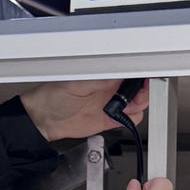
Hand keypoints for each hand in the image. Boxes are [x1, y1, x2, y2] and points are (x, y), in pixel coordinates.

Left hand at [20, 79, 148, 142]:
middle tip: (137, 95)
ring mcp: (111, 103)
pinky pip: (130, 118)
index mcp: (103, 73)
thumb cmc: (53, 95)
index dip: (140, 73)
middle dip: (143, 90)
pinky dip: (132, 118)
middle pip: (139, 86)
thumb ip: (99, 79)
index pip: (129, 69)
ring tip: (127, 107)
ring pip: (138, 102)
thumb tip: (120, 73)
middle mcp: (110, 87)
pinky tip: (122, 117)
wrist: (45, 120)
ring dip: (138, 104)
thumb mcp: (76, 83)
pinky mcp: (111, 119)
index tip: (145, 77)